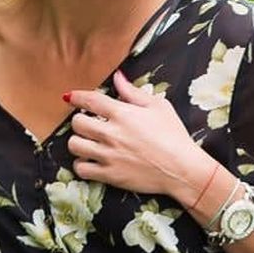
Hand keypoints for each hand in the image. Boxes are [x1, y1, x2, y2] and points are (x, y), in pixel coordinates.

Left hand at [66, 70, 209, 199]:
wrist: (182, 169)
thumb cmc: (174, 136)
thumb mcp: (158, 107)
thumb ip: (133, 92)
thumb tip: (117, 77)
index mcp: (122, 113)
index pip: (89, 100)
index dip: (77, 97)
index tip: (71, 98)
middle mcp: (111, 133)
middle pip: (77, 123)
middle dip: (81, 121)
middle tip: (90, 125)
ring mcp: (108, 155)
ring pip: (74, 145)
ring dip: (79, 142)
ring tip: (88, 143)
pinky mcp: (109, 175)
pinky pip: (80, 168)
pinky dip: (82, 164)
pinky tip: (91, 161)